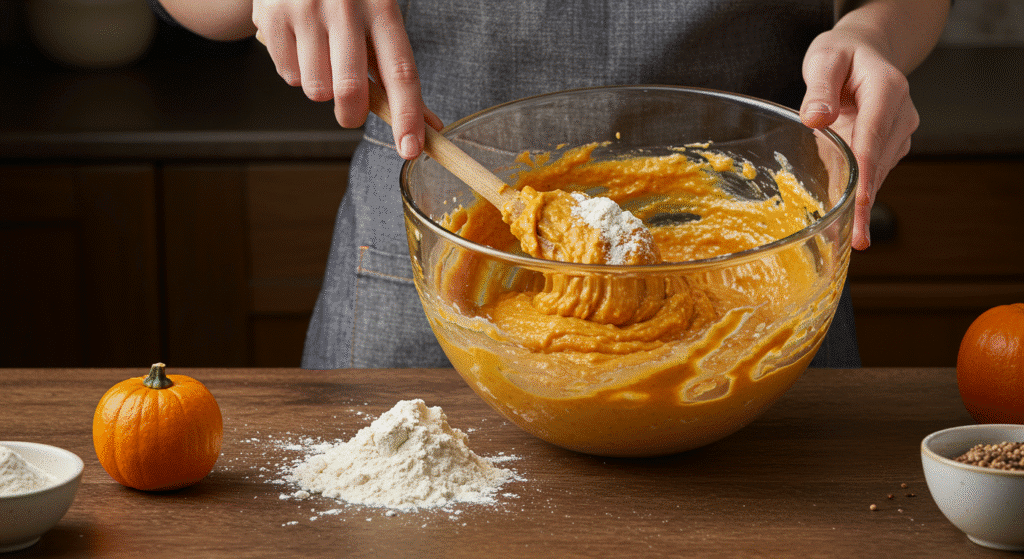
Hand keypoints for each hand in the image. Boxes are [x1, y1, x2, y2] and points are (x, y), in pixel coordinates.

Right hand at [252, 0, 441, 158]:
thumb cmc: (350, 2)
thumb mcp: (379, 23)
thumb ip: (399, 73)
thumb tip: (427, 127)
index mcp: (382, 8)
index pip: (400, 72)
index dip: (406, 115)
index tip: (409, 148)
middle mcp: (345, 6)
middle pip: (350, 89)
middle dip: (352, 115)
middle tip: (351, 114)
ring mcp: (305, 10)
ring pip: (316, 89)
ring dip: (322, 90)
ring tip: (323, 61)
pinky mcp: (272, 17)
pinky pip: (289, 76)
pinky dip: (297, 74)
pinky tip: (301, 47)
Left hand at [799, 27, 919, 249]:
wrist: (865, 53)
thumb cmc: (843, 56)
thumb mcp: (826, 59)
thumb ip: (820, 89)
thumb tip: (816, 119)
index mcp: (887, 90)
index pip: (874, 135)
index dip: (867, 170)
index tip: (862, 199)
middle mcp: (900, 115)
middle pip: (879, 162)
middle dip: (865, 201)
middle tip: (852, 239)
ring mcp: (897, 133)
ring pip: (877, 173)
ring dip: (861, 206)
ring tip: (845, 240)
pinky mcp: (888, 147)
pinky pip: (872, 173)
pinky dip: (858, 196)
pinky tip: (845, 223)